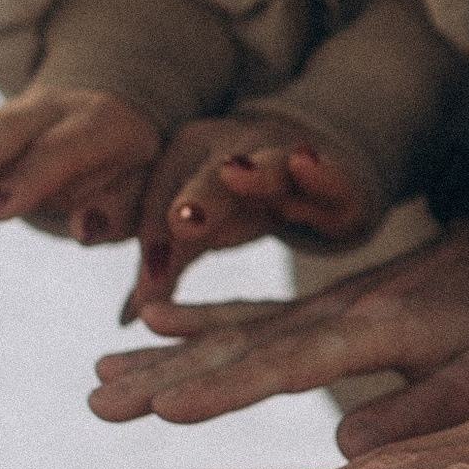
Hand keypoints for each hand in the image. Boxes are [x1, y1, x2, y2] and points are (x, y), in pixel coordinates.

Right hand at [0, 88, 159, 243]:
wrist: (120, 109)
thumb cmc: (134, 166)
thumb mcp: (145, 187)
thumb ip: (120, 208)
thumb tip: (85, 229)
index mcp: (101, 125)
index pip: (62, 152)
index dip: (29, 180)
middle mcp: (53, 110)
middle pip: (7, 129)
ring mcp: (16, 113)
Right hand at [91, 212, 468, 456]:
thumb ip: (421, 409)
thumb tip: (343, 451)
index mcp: (374, 328)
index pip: (288, 364)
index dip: (226, 388)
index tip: (166, 408)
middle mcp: (331, 312)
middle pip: (237, 347)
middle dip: (164, 377)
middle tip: (97, 402)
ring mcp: (316, 305)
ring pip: (229, 330)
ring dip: (163, 356)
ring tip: (99, 377)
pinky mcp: (313, 306)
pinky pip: (246, 310)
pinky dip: (198, 316)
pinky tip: (151, 320)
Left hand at [125, 119, 381, 317]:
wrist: (312, 162)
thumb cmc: (241, 200)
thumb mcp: (202, 227)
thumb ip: (168, 262)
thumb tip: (127, 317)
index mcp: (189, 160)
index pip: (162, 197)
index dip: (153, 233)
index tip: (149, 276)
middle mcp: (236, 151)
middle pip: (212, 177)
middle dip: (199, 198)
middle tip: (182, 221)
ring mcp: (290, 161)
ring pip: (270, 165)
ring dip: (255, 173)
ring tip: (234, 174)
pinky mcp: (341, 182)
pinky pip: (332, 177)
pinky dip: (320, 171)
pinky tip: (305, 161)